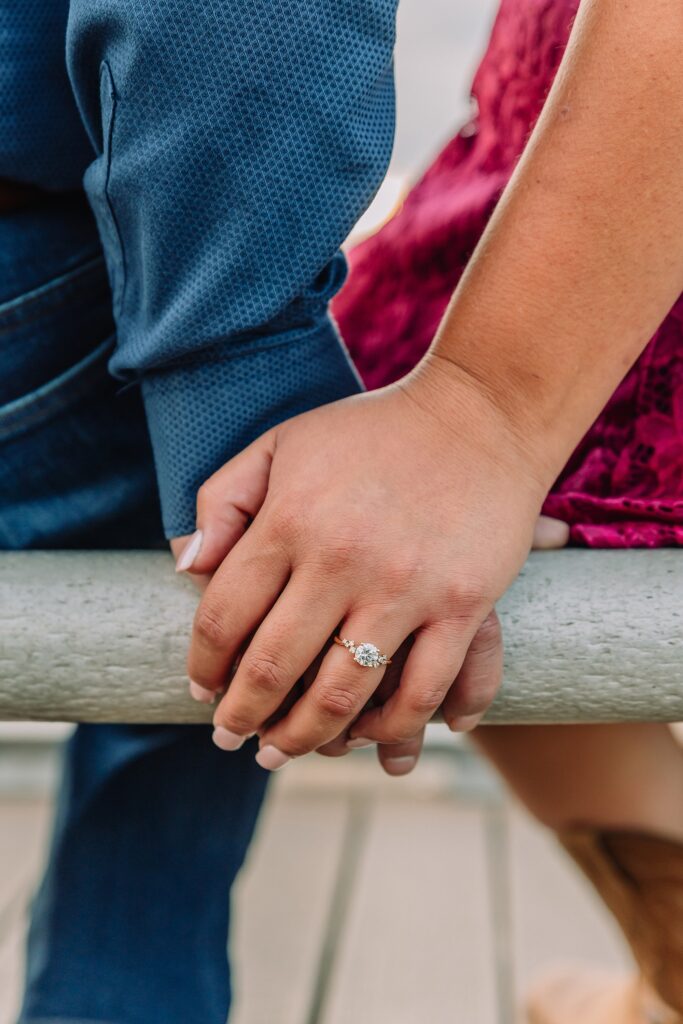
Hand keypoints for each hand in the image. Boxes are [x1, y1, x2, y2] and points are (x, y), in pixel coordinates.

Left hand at [178, 357, 553, 768]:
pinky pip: (422, 692)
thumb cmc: (372, 432)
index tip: (201, 691)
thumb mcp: (282, 444)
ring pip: (342, 696)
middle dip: (242, 717)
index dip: (203, 666)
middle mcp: (341, 558)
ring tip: (282, 752)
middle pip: (272, 668)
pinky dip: (394, 728)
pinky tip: (371, 739)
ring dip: (304, 738)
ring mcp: (405, 586)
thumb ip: (222, 501)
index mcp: (289, 519)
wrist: (481, 414)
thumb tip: (184, 569)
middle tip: (230, 740)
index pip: (223, 617)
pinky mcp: (464, 604)